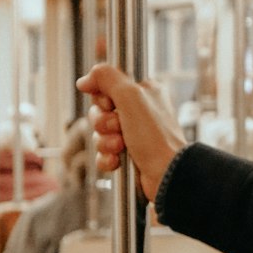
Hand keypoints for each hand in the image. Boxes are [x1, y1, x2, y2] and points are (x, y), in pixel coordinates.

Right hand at [76, 63, 186, 202]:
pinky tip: (117, 161)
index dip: (102, 96)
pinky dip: (107, 158)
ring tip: (121, 147)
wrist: (166, 174)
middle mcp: (139, 112)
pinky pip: (103, 153)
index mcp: (144, 92)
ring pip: (100, 133)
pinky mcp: (128, 156)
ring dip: (105, 141)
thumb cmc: (155, 136)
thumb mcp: (131, 97)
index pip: (109, 85)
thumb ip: (107, 78)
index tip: (109, 103)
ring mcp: (133, 135)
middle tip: (118, 127)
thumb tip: (86, 79)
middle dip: (103, 122)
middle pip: (100, 110)